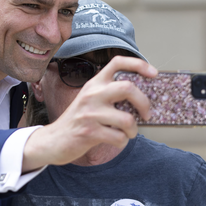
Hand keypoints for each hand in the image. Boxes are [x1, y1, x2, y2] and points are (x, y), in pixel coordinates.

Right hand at [22, 56, 156, 170]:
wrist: (53, 140)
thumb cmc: (77, 121)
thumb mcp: (90, 100)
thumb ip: (109, 94)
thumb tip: (140, 98)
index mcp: (94, 83)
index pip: (117, 63)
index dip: (138, 64)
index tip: (153, 73)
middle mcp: (92, 94)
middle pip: (128, 88)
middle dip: (144, 103)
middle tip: (146, 114)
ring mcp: (90, 113)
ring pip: (127, 119)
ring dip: (134, 130)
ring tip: (128, 133)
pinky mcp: (89, 132)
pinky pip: (119, 138)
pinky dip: (122, 142)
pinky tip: (116, 141)